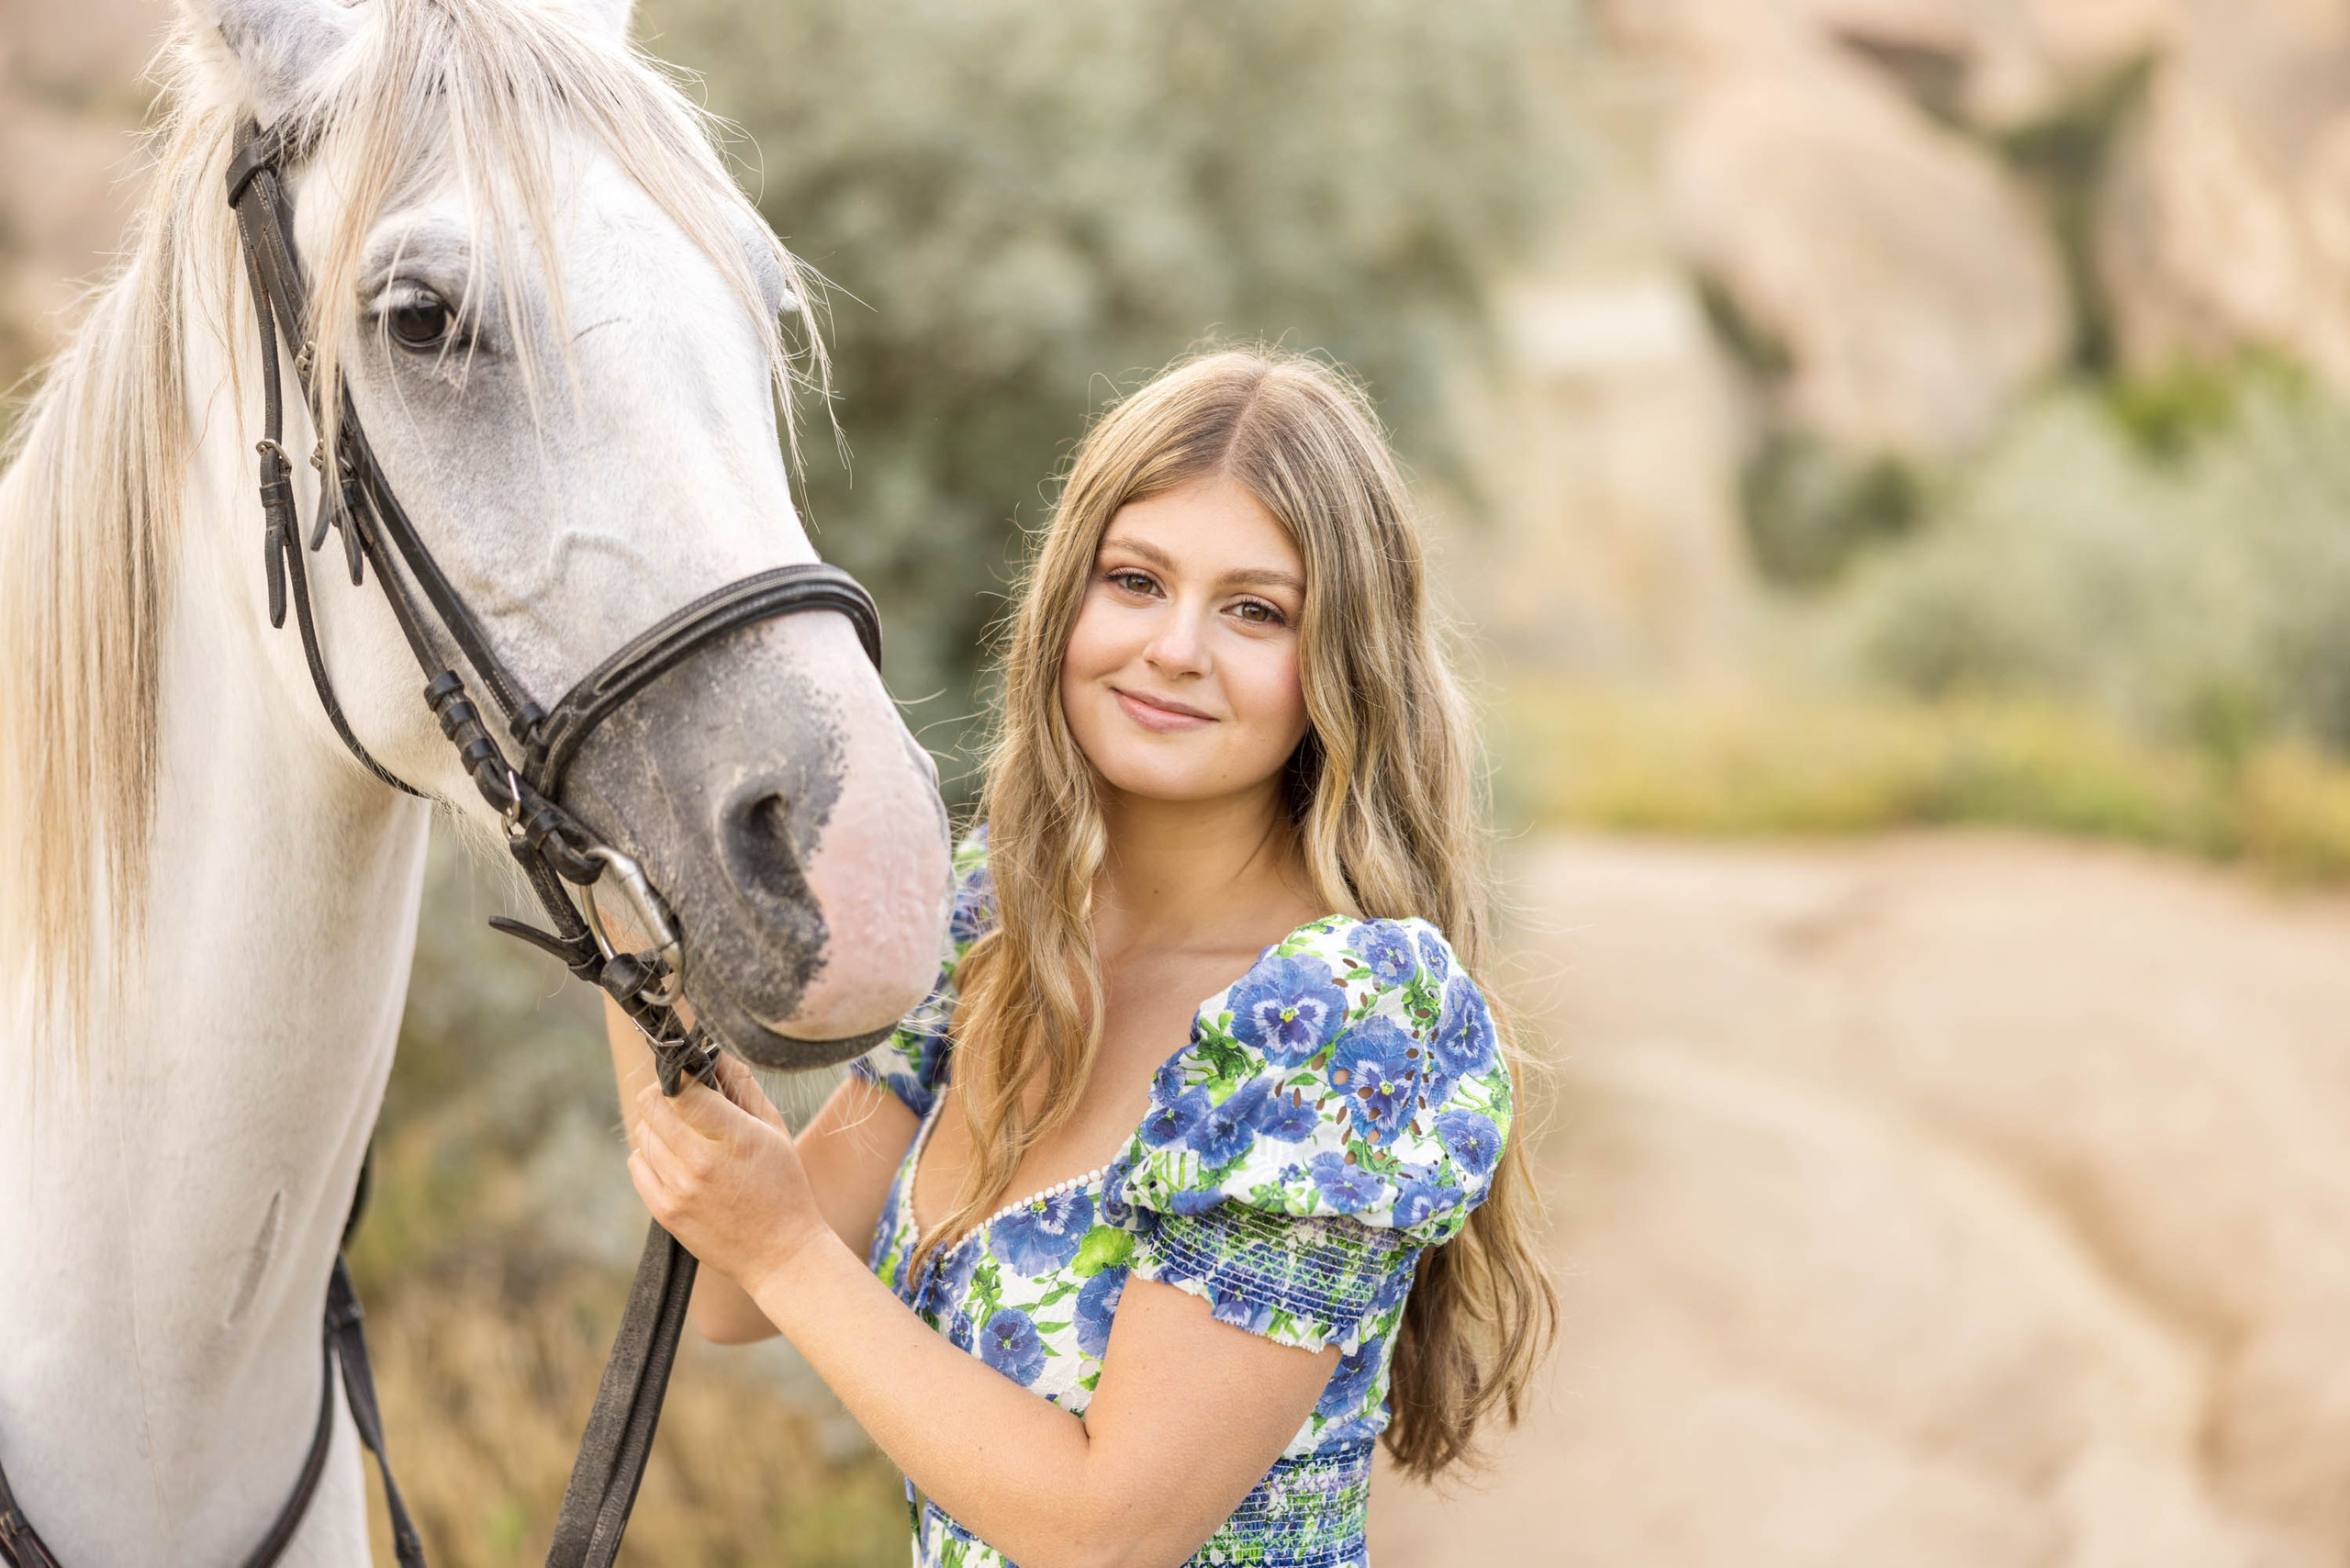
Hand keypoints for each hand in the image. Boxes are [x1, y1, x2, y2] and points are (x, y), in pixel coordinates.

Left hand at [627, 1057, 827, 1289]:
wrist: (780, 1252)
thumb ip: (743, 1087)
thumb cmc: (783, 1185)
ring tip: (684, 1133)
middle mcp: (700, 1162)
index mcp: (734, 1136)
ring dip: (658, 1125)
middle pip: (652, 1105)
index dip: (679, 1073)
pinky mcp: (665, 1211)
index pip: (681, 1087)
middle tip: (680, 1097)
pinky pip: (637, 1163)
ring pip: (643, 1133)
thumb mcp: (774, 1130)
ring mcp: (679, 1189)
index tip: (686, 1071)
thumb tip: (715, 1053)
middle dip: (663, 1093)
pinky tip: (674, 1158)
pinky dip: (649, 1154)